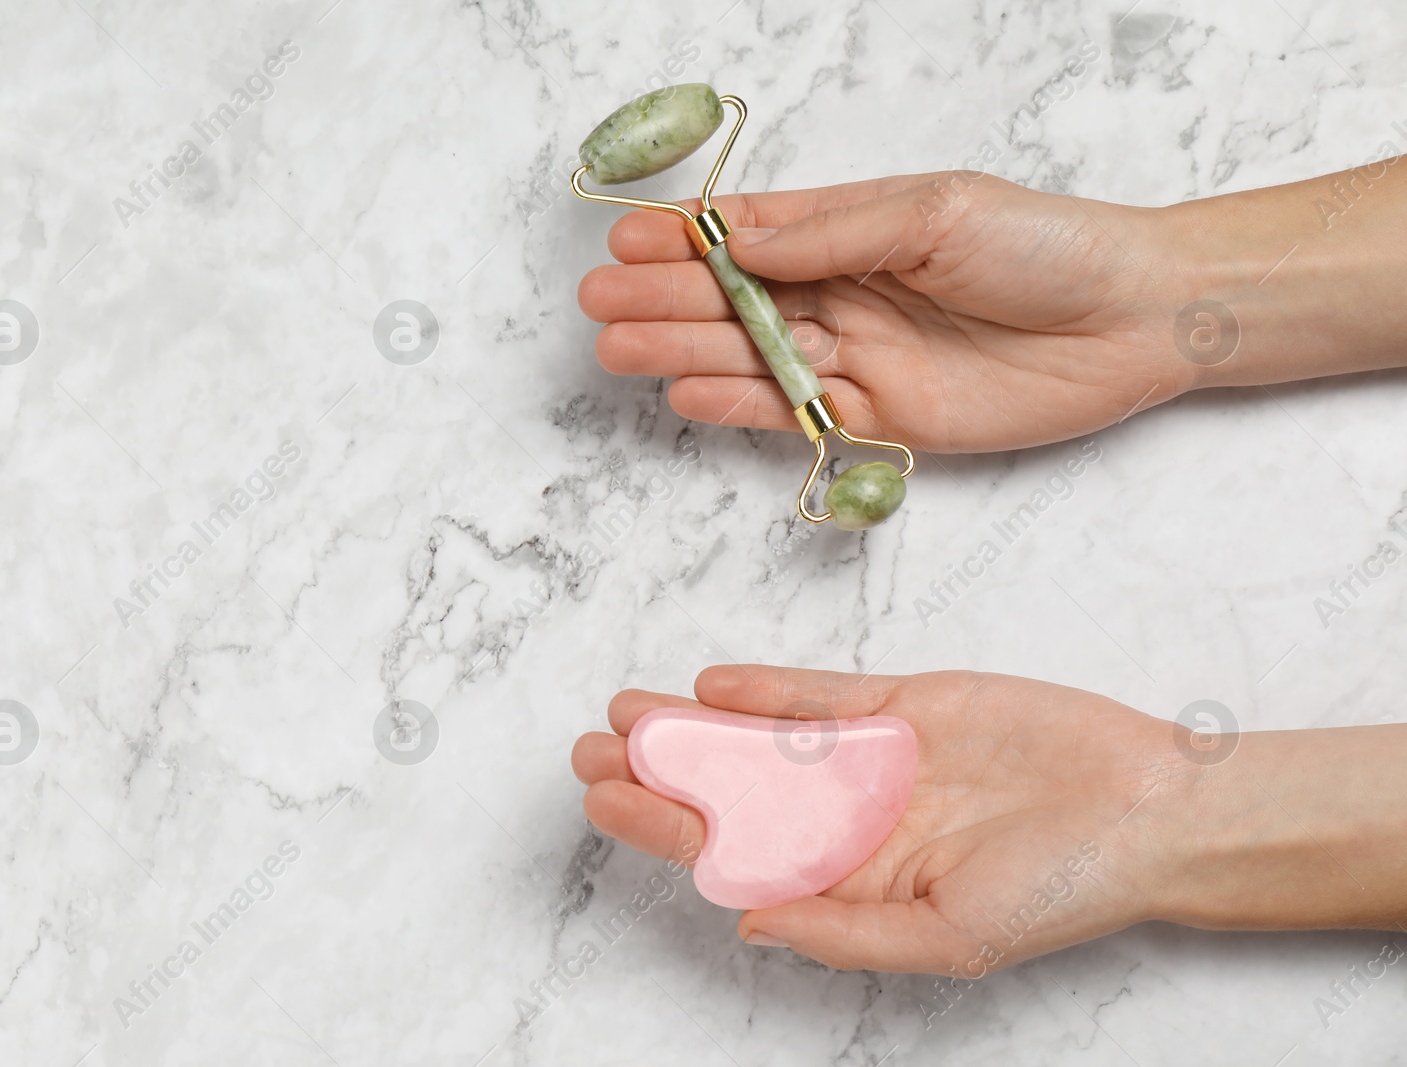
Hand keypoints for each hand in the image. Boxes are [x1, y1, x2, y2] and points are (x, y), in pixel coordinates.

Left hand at [572, 664, 1183, 973]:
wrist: (1150, 809)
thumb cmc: (1062, 890)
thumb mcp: (949, 937)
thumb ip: (844, 930)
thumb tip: (747, 926)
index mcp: (855, 881)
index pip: (737, 855)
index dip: (667, 829)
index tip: (606, 803)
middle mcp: (852, 819)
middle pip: (734, 795)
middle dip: (662, 774)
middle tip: (591, 751)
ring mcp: (876, 758)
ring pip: (764, 740)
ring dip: (697, 726)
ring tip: (628, 712)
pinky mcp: (907, 704)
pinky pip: (823, 695)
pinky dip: (770, 689)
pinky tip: (716, 685)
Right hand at [578, 173, 1196, 452]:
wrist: (1131, 321)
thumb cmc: (1043, 246)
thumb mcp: (934, 213)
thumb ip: (833, 233)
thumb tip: (740, 242)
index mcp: (853, 228)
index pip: (749, 234)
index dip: (685, 239)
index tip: (626, 241)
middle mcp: (843, 291)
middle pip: (734, 298)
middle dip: (665, 297)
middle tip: (602, 303)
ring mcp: (856, 356)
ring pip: (751, 355)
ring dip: (684, 351)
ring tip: (620, 347)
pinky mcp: (879, 416)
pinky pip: (794, 412)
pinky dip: (741, 404)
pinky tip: (688, 392)